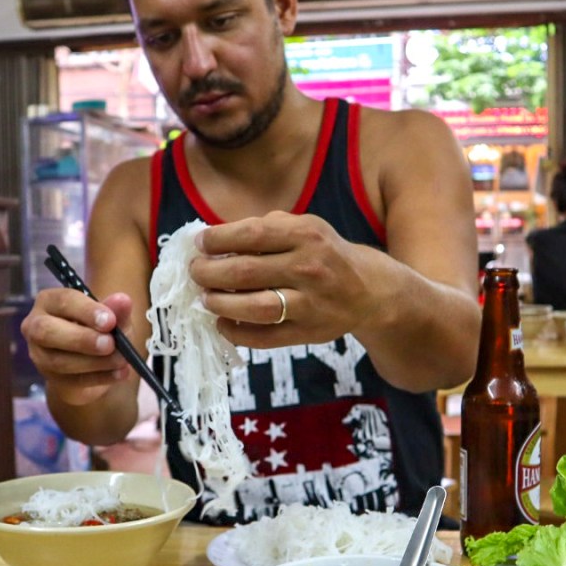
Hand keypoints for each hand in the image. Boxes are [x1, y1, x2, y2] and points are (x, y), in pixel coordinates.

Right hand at [20, 287, 132, 406]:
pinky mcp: (50, 378)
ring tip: (121, 360)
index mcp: (50, 301)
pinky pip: (71, 380)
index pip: (63, 301)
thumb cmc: (101, 328)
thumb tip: (123, 300)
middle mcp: (36, 325)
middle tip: (110, 343)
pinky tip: (119, 373)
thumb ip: (117, 310)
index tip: (110, 321)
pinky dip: (99, 377)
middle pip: (47, 331)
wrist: (97, 359)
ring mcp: (40, 354)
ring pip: (58, 361)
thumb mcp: (113, 317)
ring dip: (94, 362)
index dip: (87, 311)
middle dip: (81, 338)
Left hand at [190, 211, 373, 347]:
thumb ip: (264, 229)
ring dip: (219, 304)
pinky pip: (264, 338)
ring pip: (253, 308)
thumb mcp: (304, 227)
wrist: (369, 290)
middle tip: (196, 272)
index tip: (200, 244)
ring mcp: (310, 304)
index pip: (251, 235)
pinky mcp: (308, 333)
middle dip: (208, 273)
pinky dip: (236, 332)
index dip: (217, 240)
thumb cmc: (324, 253)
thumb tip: (213, 241)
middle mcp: (308, 268)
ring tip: (206, 298)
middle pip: (244, 272)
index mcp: (305, 235)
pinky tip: (223, 323)